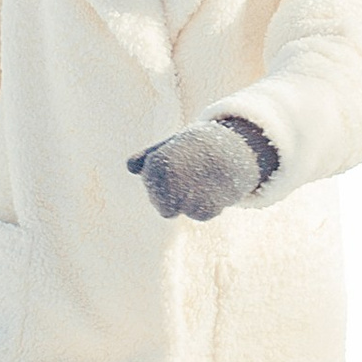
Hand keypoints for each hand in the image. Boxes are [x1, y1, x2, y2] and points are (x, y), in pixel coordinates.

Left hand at [127, 117, 270, 223]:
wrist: (232, 149)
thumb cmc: (197, 148)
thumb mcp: (171, 147)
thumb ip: (147, 158)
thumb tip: (130, 166)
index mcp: (155, 164)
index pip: (154, 193)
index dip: (166, 188)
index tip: (181, 172)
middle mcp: (168, 178)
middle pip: (164, 209)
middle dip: (177, 200)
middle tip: (193, 181)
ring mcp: (186, 192)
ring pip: (184, 211)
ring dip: (194, 201)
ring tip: (204, 182)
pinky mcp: (207, 205)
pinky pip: (201, 214)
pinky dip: (208, 205)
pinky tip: (214, 189)